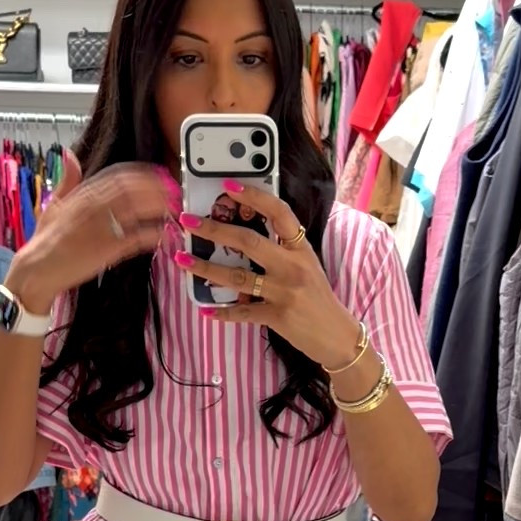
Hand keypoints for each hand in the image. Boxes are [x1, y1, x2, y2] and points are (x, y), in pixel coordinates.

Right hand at [8, 151, 172, 315]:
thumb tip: (68, 154)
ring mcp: (100, 228)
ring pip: (136, 210)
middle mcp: (92, 206)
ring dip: (158, 207)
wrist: (36, 270)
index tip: (159, 175)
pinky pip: (135, 238)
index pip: (118, 176)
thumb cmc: (46, 240)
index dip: (142, 174)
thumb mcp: (54, 204)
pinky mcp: (106, 250)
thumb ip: (67, 180)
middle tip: (174, 191)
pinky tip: (163, 233)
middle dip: (156, 188)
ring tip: (174, 209)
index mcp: (82, 194)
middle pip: (131, 189)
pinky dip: (151, 234)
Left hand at [175, 183, 361, 371]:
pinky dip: (223, 313)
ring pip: (238, 276)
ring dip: (206, 268)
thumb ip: (282, 251)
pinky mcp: (277, 316)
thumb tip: (242, 237)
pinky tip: (206, 310)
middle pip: (249, 242)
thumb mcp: (306, 267)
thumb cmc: (318, 298)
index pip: (279, 213)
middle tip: (188, 222)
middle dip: (214, 230)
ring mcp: (284, 292)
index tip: (229, 185)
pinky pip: (243, 312)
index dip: (254, 196)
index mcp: (301, 249)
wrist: (337, 335)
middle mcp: (293, 266)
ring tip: (182, 260)